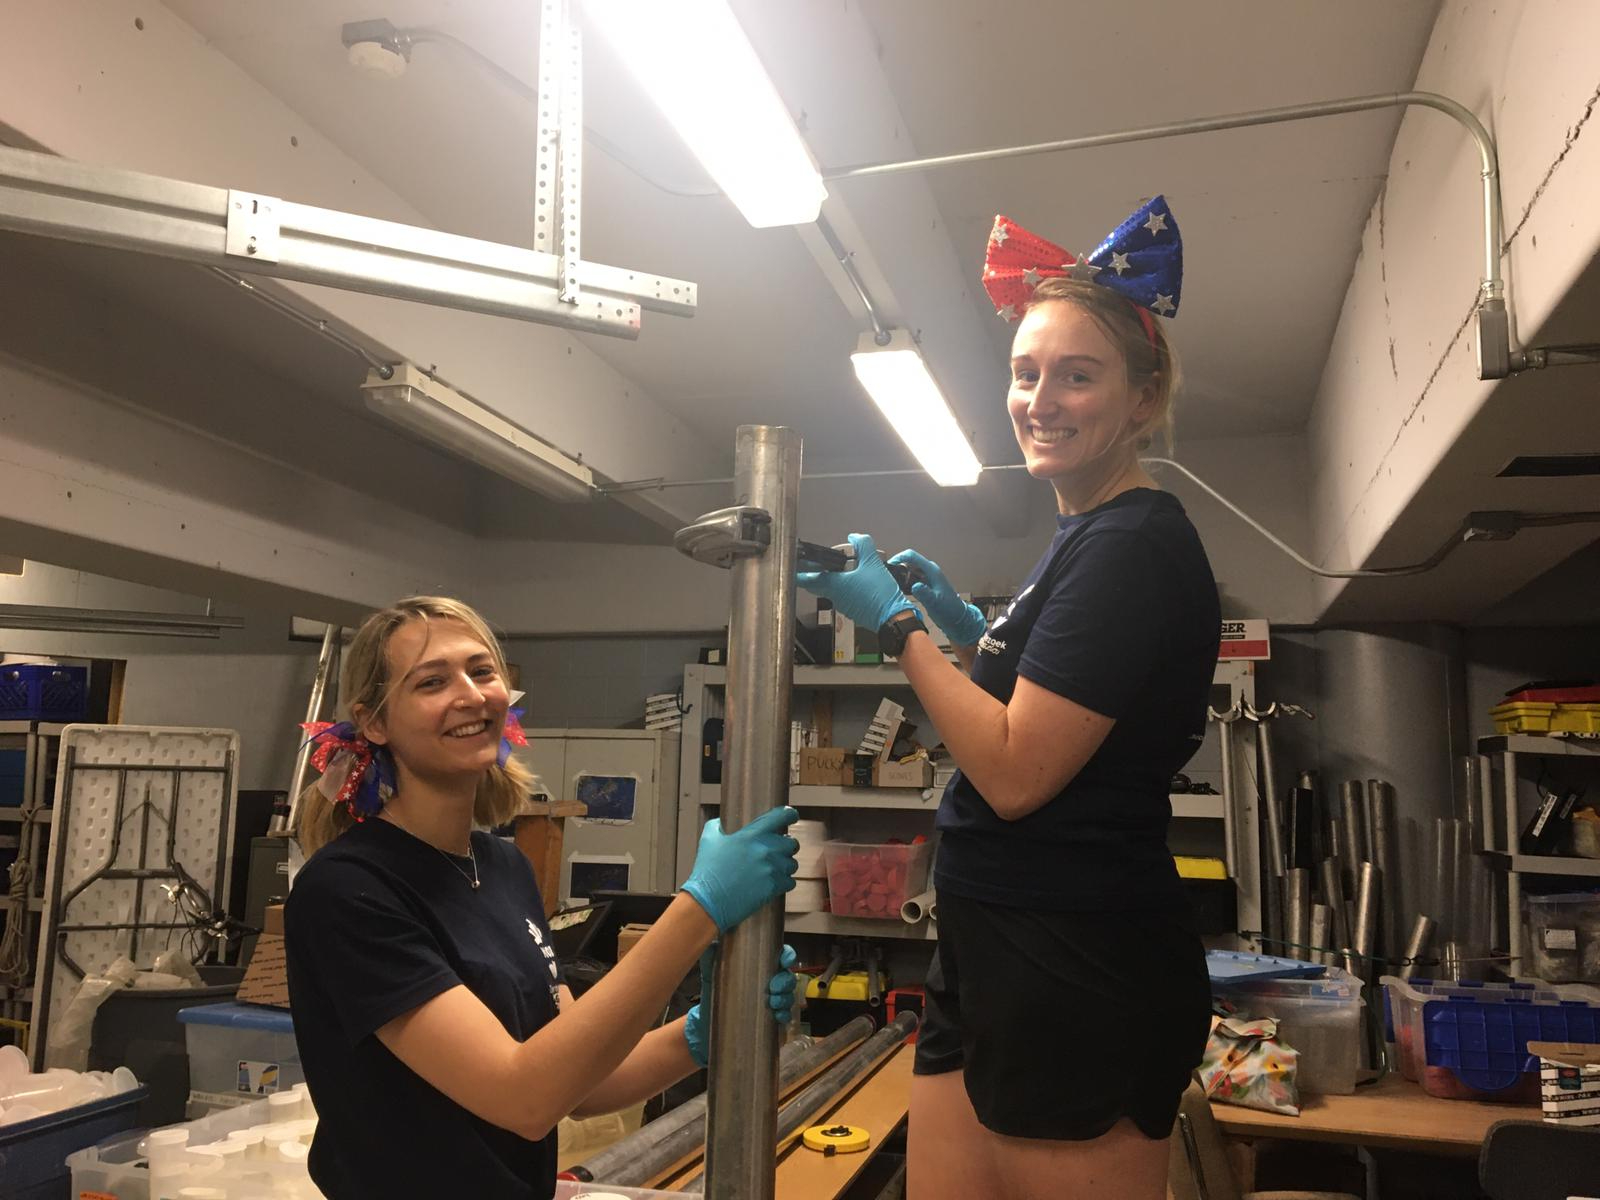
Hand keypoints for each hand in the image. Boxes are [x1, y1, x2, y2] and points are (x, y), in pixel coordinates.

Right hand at [681, 807, 799, 932]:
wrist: (708, 901)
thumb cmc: (707, 871)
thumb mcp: (708, 840)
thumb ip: (717, 826)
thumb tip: (721, 823)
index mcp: (752, 834)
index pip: (782, 816)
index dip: (790, 815)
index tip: (791, 817)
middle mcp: (766, 849)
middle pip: (792, 843)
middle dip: (786, 847)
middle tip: (777, 851)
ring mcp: (772, 869)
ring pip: (792, 864)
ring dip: (784, 866)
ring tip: (772, 870)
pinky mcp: (774, 887)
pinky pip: (790, 882)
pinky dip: (783, 883)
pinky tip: (772, 883)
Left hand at [684, 944, 798, 1067]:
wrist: (709, 1010)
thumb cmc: (715, 982)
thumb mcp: (712, 963)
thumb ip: (712, 950)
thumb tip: (715, 937)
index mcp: (761, 963)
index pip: (781, 954)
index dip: (787, 956)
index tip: (785, 961)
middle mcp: (769, 979)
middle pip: (788, 976)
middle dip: (785, 981)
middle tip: (773, 988)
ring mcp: (771, 997)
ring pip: (788, 995)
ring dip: (785, 999)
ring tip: (773, 1003)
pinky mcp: (768, 1015)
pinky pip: (784, 1014)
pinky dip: (784, 1015)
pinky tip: (777, 1016)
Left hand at [796, 533, 915, 631]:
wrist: (893, 617)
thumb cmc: (880, 593)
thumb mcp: (873, 563)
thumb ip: (863, 545)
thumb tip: (855, 537)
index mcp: (833, 585)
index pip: (806, 579)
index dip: (799, 572)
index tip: (796, 565)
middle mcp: (834, 597)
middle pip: (816, 585)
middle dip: (815, 575)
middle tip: (819, 564)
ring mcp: (842, 606)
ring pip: (830, 591)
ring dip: (832, 581)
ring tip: (844, 570)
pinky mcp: (852, 611)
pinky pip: (843, 598)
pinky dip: (844, 589)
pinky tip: (856, 582)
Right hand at [888, 549, 986, 645]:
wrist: (956, 618)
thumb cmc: (949, 609)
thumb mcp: (935, 602)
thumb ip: (924, 593)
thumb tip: (914, 586)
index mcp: (932, 571)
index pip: (912, 556)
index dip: (899, 557)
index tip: (889, 566)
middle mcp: (928, 571)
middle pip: (909, 563)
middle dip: (897, 568)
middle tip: (887, 579)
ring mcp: (927, 578)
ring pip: (909, 572)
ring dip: (900, 576)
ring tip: (891, 585)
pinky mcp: (925, 586)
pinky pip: (911, 580)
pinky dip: (904, 583)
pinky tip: (899, 591)